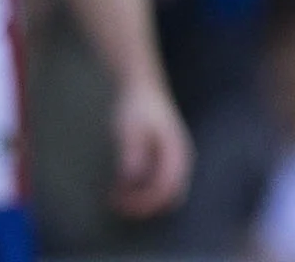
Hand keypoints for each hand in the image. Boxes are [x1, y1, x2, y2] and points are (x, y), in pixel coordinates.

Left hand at [110, 78, 191, 219]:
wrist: (141, 86)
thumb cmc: (135, 105)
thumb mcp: (129, 126)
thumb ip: (132, 151)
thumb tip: (131, 178)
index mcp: (176, 154)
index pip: (166, 188)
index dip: (146, 201)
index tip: (123, 206)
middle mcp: (179, 161)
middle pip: (168, 195)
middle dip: (144, 205)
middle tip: (117, 208)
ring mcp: (173, 161)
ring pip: (163, 191)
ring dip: (141, 199)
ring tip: (115, 200)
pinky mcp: (163, 160)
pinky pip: (156, 182)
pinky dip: (140, 190)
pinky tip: (120, 188)